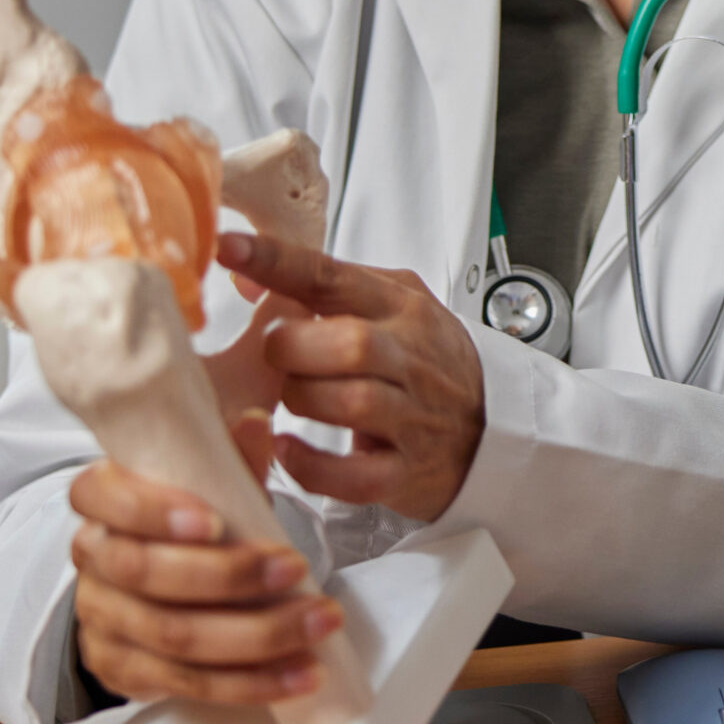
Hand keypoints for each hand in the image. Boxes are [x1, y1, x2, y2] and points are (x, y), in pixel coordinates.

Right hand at [68, 450, 341, 705]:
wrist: (160, 581)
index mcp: (101, 498)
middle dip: (229, 575)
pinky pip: (187, 683)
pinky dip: (250, 680)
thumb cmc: (190, 516)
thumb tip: (254, 422)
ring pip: (173, 635)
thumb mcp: (210, 480)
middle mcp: (93, 558)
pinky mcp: (124, 670)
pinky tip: (299, 672)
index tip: (215, 521)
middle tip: (295, 567)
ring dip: (257, 634)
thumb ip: (229, 457)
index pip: (104, 498)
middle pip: (146, 573)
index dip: (154, 512)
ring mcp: (103, 619)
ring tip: (317, 621)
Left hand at [216, 230, 487, 521]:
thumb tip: (243, 272)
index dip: (277, 261)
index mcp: (399, 308)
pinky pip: (355, 475)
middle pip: (349, 344)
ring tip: (295, 397)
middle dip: (292, 348)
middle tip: (277, 354)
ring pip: (351, 404)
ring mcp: (411, 418)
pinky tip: (290, 451)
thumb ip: (322, 286)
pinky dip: (312, 467)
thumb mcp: (389, 304)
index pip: (332, 276)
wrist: (494, 425)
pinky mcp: (405, 472)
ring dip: (303, 400)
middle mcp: (408, 358)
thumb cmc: (427, 360)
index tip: (229, 249)